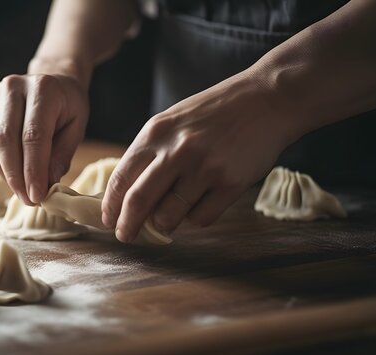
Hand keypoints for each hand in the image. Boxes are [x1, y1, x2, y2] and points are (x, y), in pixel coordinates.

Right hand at [0, 73, 88, 204]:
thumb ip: (61, 155)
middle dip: (16, 176)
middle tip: (28, 200)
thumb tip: (46, 186)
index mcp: (42, 89)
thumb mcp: (76, 127)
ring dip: (4, 174)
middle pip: (6, 140)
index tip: (37, 196)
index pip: (33, 136)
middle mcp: (13, 87)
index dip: (33, 170)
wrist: (51, 81)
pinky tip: (10, 176)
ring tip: (21, 191)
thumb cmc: (67, 107)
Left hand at [101, 74, 298, 241]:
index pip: (121, 178)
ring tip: (167, 219)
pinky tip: (201, 204)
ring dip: (164, 224)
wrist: (267, 99)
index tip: (108, 220)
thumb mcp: (172, 121)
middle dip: (127, 226)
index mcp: (155, 133)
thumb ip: (150, 153)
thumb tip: (127, 194)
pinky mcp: (230, 184)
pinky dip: (196, 218)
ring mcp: (204, 168)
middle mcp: (176, 151)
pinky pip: (201, 218)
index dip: (110, 205)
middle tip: (126, 235)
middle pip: (138, 202)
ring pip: (169, 216)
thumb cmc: (215, 112)